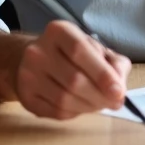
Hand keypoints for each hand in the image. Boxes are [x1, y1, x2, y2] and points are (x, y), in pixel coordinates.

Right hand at [15, 21, 131, 119]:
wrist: (30, 60)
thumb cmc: (70, 54)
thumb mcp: (96, 49)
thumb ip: (114, 64)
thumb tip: (119, 89)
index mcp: (59, 31)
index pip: (80, 51)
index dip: (102, 74)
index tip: (118, 92)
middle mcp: (38, 51)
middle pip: (74, 80)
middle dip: (100, 96)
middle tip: (113, 102)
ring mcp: (28, 74)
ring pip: (64, 99)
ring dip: (89, 106)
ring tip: (98, 103)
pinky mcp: (25, 96)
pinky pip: (55, 112)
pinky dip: (74, 113)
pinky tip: (79, 106)